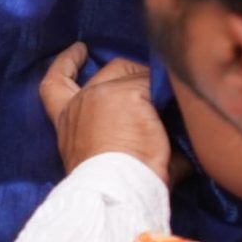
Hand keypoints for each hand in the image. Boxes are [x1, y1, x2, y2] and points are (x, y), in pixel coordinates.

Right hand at [38, 42, 171, 179]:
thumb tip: (171, 140)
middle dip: (129, 70)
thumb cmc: (110, 187)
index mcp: (66, 122)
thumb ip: (124, 137)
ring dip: (157, 86)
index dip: (65, 63)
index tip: (80, 49)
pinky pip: (158, 85)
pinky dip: (173, 94)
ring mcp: (104, 94)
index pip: (54, 85)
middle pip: (107, 72)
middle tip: (149, 76)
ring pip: (137, 74)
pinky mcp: (131, 94)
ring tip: (178, 94)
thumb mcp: (103, 157)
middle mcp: (80, 103)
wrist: (112, 191)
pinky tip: (187, 100)